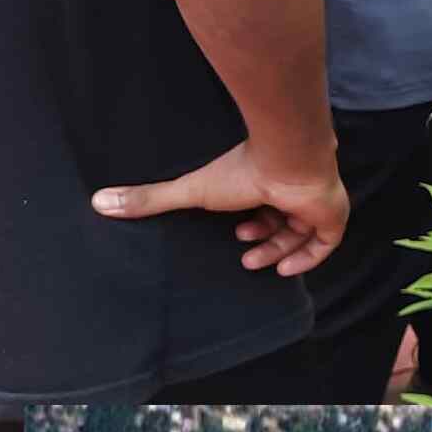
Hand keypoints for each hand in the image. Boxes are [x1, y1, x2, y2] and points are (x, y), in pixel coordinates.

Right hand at [93, 141, 351, 276]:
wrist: (288, 161)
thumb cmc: (242, 172)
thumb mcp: (191, 191)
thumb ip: (150, 199)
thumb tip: (99, 202)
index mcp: (266, 182)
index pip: (264, 206)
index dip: (252, 225)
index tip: (235, 235)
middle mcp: (292, 191)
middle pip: (283, 223)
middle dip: (264, 241)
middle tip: (244, 253)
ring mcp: (315, 203)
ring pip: (302, 233)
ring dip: (278, 250)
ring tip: (256, 261)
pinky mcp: (332, 216)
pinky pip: (325, 243)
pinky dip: (306, 258)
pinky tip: (284, 270)